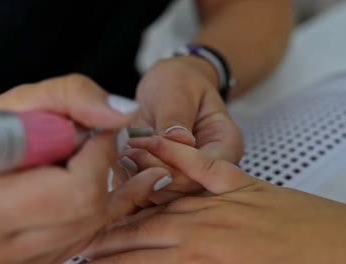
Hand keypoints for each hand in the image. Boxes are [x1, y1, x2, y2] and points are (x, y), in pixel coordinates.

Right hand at [0, 74, 172, 263]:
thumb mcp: (18, 103)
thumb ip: (73, 96)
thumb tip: (123, 115)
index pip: (78, 188)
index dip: (98, 152)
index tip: (94, 130)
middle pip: (91, 209)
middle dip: (99, 169)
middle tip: (81, 146)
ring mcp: (15, 263)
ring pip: (93, 225)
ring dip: (96, 188)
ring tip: (68, 165)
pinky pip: (86, 236)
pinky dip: (91, 208)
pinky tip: (74, 187)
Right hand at [81, 137, 345, 263]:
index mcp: (209, 257)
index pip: (144, 260)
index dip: (112, 262)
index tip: (86, 263)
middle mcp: (209, 224)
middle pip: (144, 230)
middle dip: (109, 239)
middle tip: (80, 242)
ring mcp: (223, 199)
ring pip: (163, 201)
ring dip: (127, 206)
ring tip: (97, 208)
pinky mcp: (240, 182)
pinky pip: (201, 163)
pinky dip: (173, 152)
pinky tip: (146, 145)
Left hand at [126, 57, 242, 203]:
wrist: (167, 85)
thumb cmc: (178, 82)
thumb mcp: (177, 90)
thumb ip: (176, 117)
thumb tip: (178, 141)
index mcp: (226, 145)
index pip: (207, 169)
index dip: (177, 160)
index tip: (150, 141)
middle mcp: (210, 169)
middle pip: (185, 189)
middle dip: (154, 172)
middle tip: (129, 150)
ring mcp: (187, 178)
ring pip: (163, 196)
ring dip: (138, 179)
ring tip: (123, 153)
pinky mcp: (164, 182)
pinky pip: (145, 194)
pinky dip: (129, 182)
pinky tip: (119, 161)